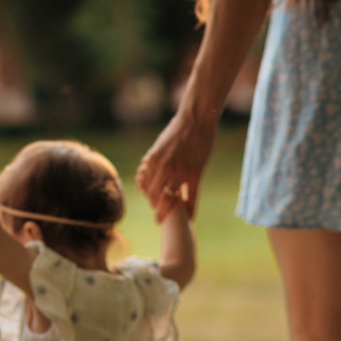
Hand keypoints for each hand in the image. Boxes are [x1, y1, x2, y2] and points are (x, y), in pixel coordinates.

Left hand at [136, 99, 214, 223]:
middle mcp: (164, 168)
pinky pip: (192, 195)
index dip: (148, 198)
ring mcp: (181, 171)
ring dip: (171, 211)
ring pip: (172, 198)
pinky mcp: (196, 172)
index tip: (151, 204)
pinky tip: (190, 218)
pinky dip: (190, 208)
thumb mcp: (159, 144)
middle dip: (157, 208)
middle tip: (159, 218)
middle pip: (156, 196)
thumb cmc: (177, 129)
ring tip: (172, 220)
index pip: (146, 186)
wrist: (196, 119)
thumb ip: (153, 157)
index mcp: (153, 160)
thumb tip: (144, 165)